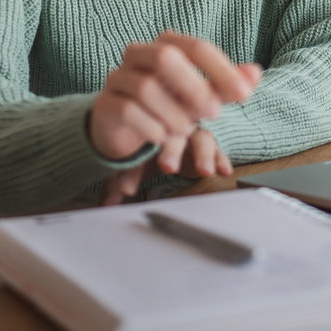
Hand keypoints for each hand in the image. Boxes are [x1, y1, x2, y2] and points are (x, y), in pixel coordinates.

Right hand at [88, 31, 259, 163]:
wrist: (122, 123)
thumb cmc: (168, 103)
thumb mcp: (201, 95)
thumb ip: (226, 85)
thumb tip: (255, 73)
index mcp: (167, 45)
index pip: (197, 47)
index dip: (222, 70)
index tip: (245, 94)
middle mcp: (139, 54)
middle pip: (165, 58)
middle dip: (195, 87)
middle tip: (215, 114)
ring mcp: (118, 77)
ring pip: (145, 87)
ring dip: (173, 113)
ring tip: (185, 130)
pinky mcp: (105, 103)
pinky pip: (127, 110)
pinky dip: (151, 127)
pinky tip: (163, 138)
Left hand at [100, 125, 240, 205]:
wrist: (174, 127)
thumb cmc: (152, 147)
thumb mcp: (134, 163)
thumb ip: (122, 180)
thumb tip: (106, 204)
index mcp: (151, 127)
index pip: (140, 145)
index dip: (134, 167)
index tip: (128, 188)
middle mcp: (175, 127)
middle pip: (174, 134)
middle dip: (172, 151)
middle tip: (167, 167)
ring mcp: (194, 133)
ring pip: (201, 138)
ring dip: (204, 154)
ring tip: (205, 171)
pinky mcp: (210, 144)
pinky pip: (218, 148)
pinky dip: (221, 158)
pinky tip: (223, 170)